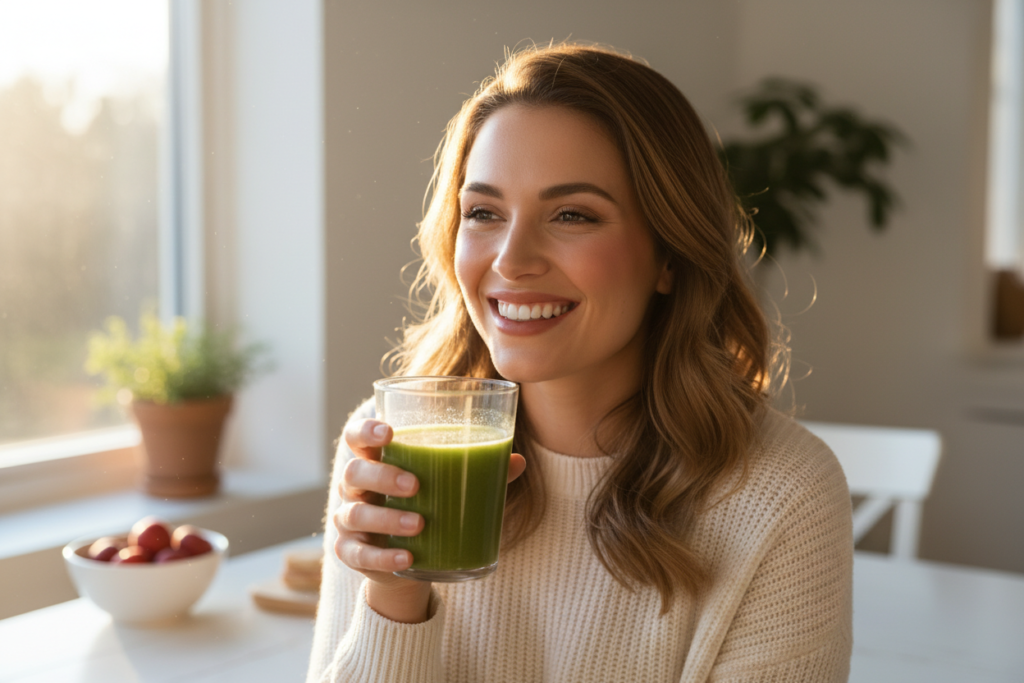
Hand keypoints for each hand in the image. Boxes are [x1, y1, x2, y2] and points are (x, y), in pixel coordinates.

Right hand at [333, 417, 525, 622]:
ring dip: (386, 519)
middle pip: (354, 473)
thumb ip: (478, 469)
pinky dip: (383, 557)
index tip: (390, 433)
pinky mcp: (352, 553)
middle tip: (416, 485)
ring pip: (355, 514)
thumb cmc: (428, 503)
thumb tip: (517, 460)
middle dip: (383, 477)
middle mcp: (355, 488)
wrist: (410, 555)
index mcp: (375, 459)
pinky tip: (406, 559)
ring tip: (420, 524)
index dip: (365, 431)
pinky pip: (360, 555)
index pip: (356, 437)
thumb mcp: (449, 485)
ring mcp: (349, 521)